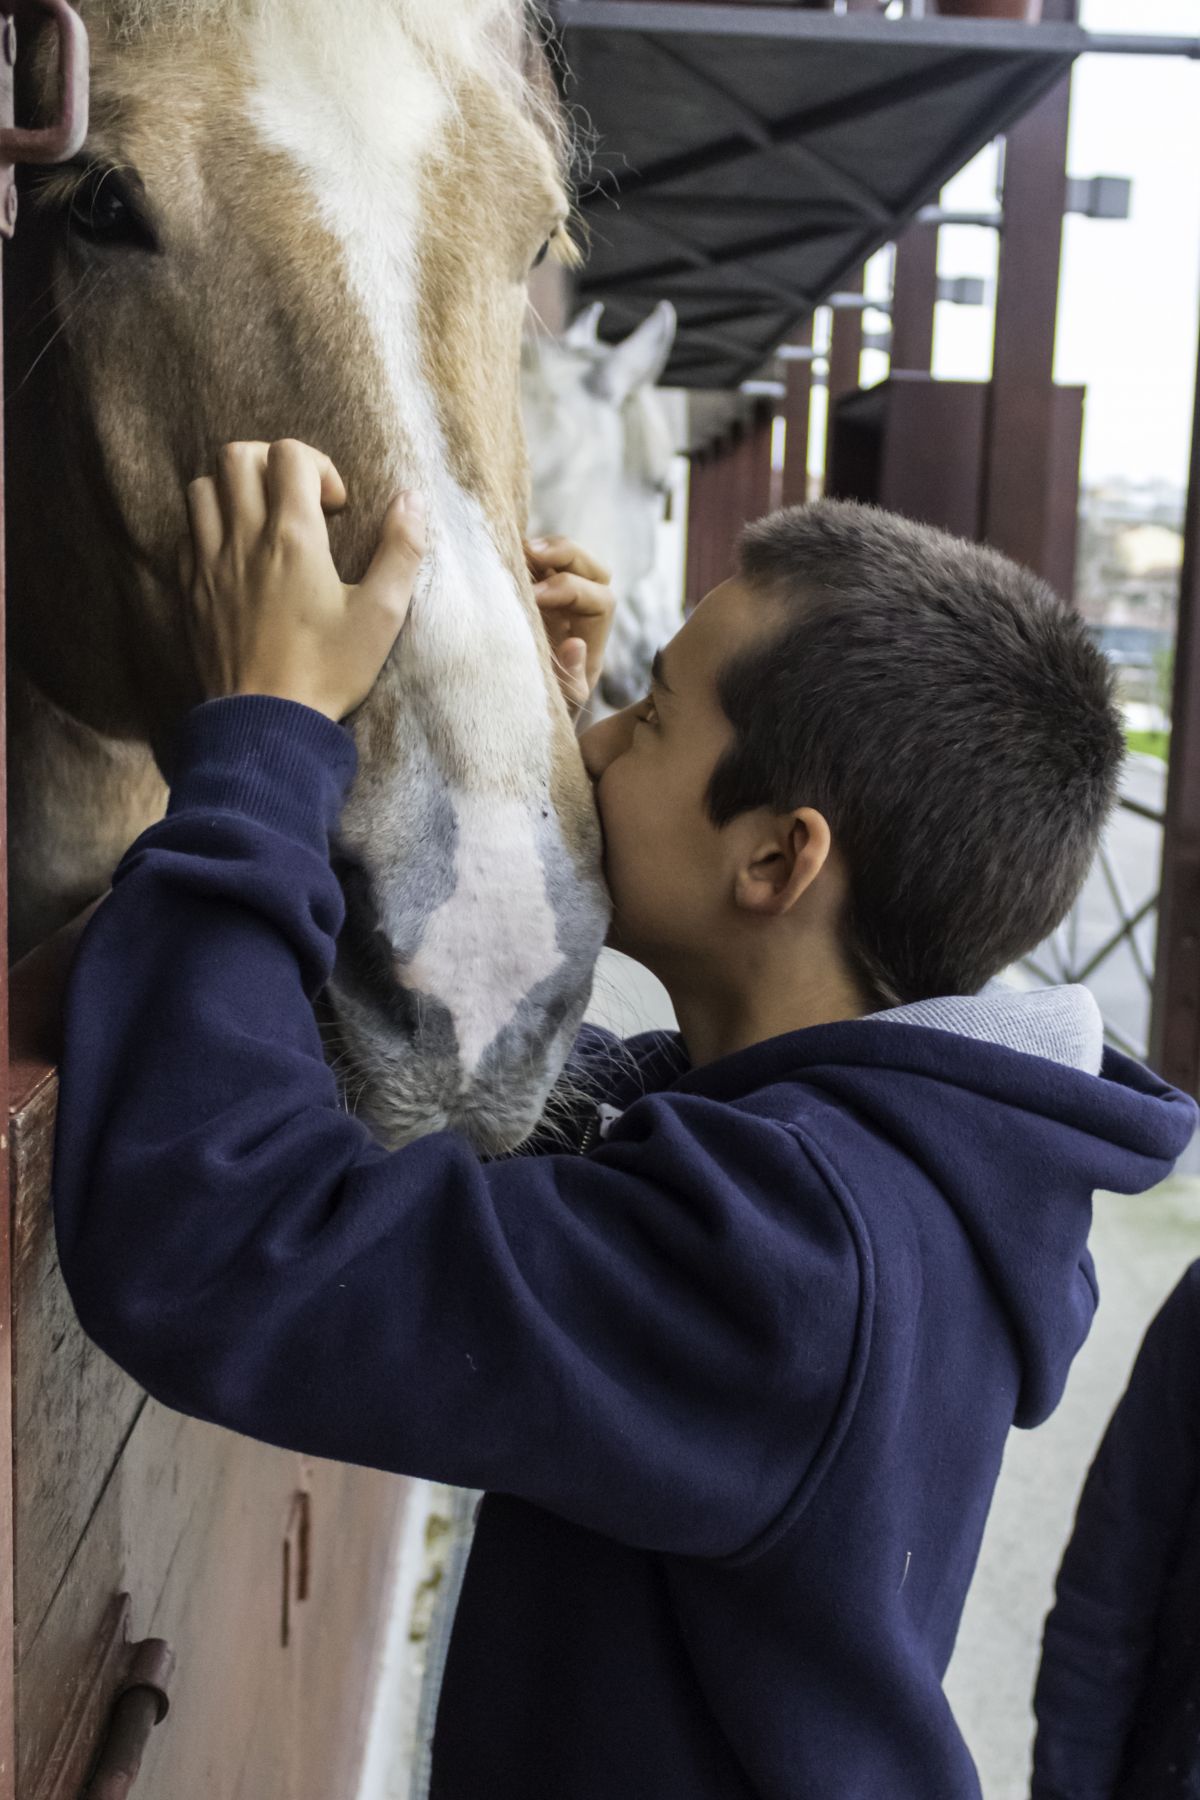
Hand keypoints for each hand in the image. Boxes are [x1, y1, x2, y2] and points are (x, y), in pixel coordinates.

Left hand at [182, 439, 425, 721]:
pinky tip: (236, 556)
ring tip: (262, 522)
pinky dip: (208, 529)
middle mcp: (244, 539)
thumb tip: (411, 499)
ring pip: (203, 487)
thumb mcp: (381, 615)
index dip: (318, 466)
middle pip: (237, 455)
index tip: (335, 508)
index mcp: (294, 538)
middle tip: (296, 500)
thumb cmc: (328, 672)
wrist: (266, 724)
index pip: (289, 454)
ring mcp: (209, 563)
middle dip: (271, 463)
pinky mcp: (191, 591)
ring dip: (234, 491)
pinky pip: (186, 534)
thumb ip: (401, 550)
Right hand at [525, 536, 613, 716]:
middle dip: (565, 555)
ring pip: (565, 557)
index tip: (535, 598)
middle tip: (531, 554)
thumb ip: (571, 681)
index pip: (601, 600)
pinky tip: (500, 552)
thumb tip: (576, 643)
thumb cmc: (545, 710)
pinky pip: (535, 562)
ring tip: (516, 548)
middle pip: (593, 568)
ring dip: (544, 547)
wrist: (521, 710)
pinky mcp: (531, 590)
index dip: (571, 591)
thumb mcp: (560, 704)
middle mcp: (581, 611)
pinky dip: (522, 552)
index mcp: (594, 637)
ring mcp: (557, 598)